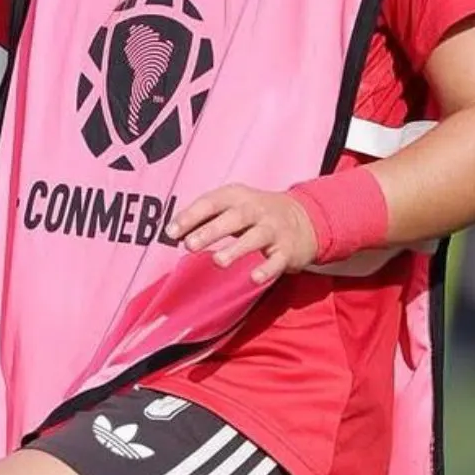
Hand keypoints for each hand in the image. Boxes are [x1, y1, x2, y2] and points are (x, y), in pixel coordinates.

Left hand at [167, 184, 319, 283]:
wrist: (303, 218)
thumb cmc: (255, 213)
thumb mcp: (232, 206)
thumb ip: (205, 217)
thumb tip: (173, 231)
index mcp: (237, 196)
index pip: (211, 202)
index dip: (191, 216)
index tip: (170, 232)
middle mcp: (257, 210)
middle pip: (234, 218)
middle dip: (211, 231)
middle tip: (190, 245)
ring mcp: (274, 229)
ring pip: (256, 237)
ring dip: (237, 249)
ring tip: (218, 261)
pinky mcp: (287, 250)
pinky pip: (277, 260)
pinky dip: (267, 269)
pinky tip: (254, 278)